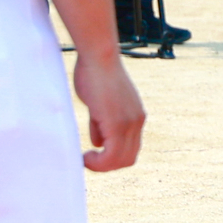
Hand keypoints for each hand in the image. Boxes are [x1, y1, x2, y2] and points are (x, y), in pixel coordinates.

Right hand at [74, 49, 146, 171]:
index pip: (130, 148)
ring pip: (121, 160)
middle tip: (87, 159)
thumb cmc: (94, 73)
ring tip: (85, 159)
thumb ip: (100, 124)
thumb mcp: (98, 104)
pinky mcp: (118, 124)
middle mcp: (137, 121)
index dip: (111, 157)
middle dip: (107, 165)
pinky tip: (85, 156)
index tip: (92, 154)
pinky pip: (112, 156)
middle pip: (128, 159)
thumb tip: (98, 142)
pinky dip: (98, 163)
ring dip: (101, 166)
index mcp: (135, 116)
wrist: (98, 56)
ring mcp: (130, 123)